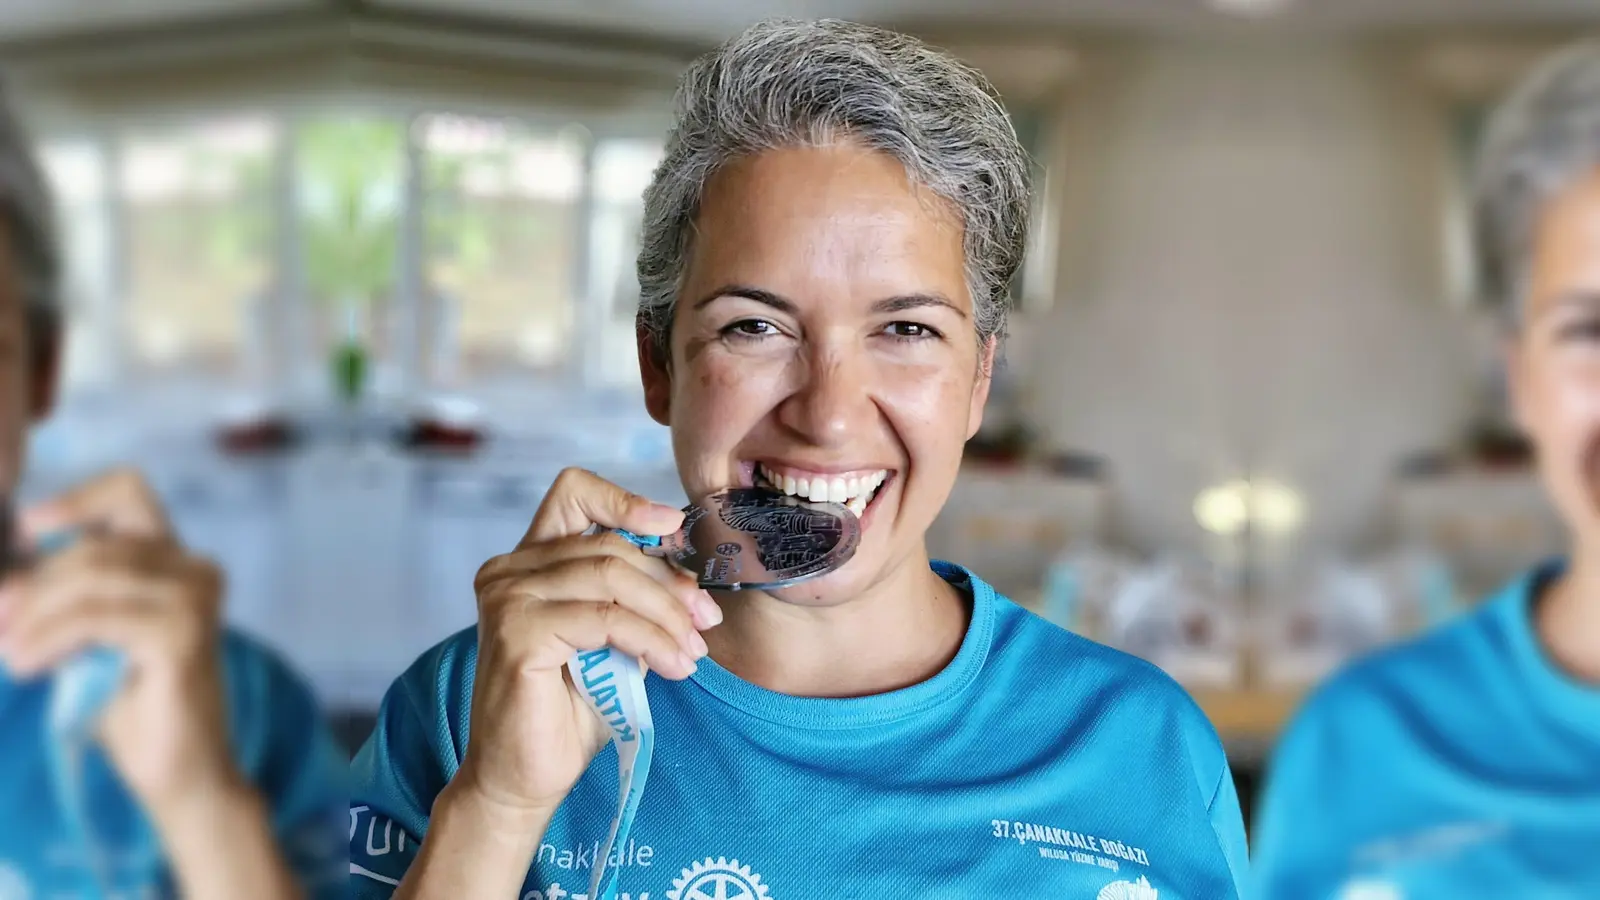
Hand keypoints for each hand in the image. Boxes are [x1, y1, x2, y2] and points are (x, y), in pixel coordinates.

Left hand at [0, 468, 240, 821]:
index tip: (27, 532)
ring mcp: (196, 600)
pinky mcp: (184, 634)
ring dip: (34, 616)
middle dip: (31, 586)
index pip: (129, 489)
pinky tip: (29, 665)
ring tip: (12, 653)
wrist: (177, 772)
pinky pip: (94, 617)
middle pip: (92, 547)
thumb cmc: (130, 704)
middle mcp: (196, 570)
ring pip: (89, 577)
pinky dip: (49, 639)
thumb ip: (62, 595)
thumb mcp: (88, 633)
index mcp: (177, 561)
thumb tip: (3, 579)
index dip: (75, 499)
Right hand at [453, 467, 720, 822]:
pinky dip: (650, 640)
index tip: (674, 527)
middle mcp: (508, 570)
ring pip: (611, 577)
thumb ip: (631, 598)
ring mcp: (507, 598)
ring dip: (666, 616)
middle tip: (705, 622)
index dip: (625, 499)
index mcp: (527, 562)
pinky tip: (672, 666)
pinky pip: (605, 618)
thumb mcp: (610, 639)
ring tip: (691, 652)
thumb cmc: (567, 710)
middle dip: (669, 582)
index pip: (572, 493)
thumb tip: (688, 578)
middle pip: (608, 545)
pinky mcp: (518, 632)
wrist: (525, 776)